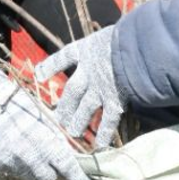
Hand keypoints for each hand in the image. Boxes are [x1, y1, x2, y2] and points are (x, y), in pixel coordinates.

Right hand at [0, 71, 91, 179]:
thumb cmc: (21, 106)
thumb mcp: (46, 118)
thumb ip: (59, 139)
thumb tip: (74, 155)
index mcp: (47, 144)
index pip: (69, 169)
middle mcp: (31, 158)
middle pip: (48, 178)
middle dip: (51, 171)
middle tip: (47, 159)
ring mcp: (13, 164)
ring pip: (30, 177)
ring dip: (33, 169)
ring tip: (27, 151)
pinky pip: (13, 172)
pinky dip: (16, 166)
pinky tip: (12, 150)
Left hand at [36, 27, 125, 152]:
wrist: (138, 47)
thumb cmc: (129, 35)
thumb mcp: (113, 34)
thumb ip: (110, 42)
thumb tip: (119, 42)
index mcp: (86, 50)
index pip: (64, 57)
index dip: (51, 66)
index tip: (40, 75)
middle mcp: (89, 71)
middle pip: (72, 92)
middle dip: (65, 106)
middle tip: (59, 119)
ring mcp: (101, 88)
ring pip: (85, 109)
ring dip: (78, 122)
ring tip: (74, 133)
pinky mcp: (115, 100)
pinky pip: (107, 120)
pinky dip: (104, 133)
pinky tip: (100, 145)